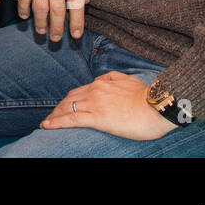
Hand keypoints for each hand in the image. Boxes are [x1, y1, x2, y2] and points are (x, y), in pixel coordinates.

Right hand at [8, 0, 86, 41]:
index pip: (77, 2)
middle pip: (58, 8)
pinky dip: (24, 9)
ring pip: (41, 6)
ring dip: (41, 22)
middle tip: (57, 39)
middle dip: (58, 27)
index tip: (76, 35)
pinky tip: (25, 16)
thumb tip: (85, 1)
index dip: (77, 21)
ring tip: (42, 31)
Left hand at [40, 72, 175, 140]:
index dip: (68, 101)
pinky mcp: (98, 118)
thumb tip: (100, 80)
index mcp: (102, 84)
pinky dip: (57, 122)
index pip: (78, 92)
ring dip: (54, 116)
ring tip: (46, 124)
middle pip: (69, 100)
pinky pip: (72, 119)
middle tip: (50, 117)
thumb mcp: (129, 80)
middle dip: (58, 109)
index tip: (62, 107)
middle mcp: (95, 91)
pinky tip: (46, 126)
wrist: (158, 106)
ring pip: (67, 109)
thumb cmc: (148, 97)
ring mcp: (95, 104)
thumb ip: (113, 78)